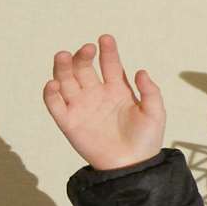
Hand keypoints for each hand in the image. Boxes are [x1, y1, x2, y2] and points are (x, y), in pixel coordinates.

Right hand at [42, 35, 164, 169]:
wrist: (132, 167)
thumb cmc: (146, 139)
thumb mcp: (155, 113)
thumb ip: (150, 92)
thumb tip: (140, 70)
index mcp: (117, 90)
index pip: (109, 64)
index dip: (108, 51)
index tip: (105, 38)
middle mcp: (96, 94)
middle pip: (84, 69)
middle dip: (83, 56)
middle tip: (87, 49)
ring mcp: (81, 107)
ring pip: (66, 81)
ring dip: (62, 67)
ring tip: (64, 55)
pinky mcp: (69, 122)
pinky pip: (55, 105)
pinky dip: (50, 93)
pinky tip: (53, 83)